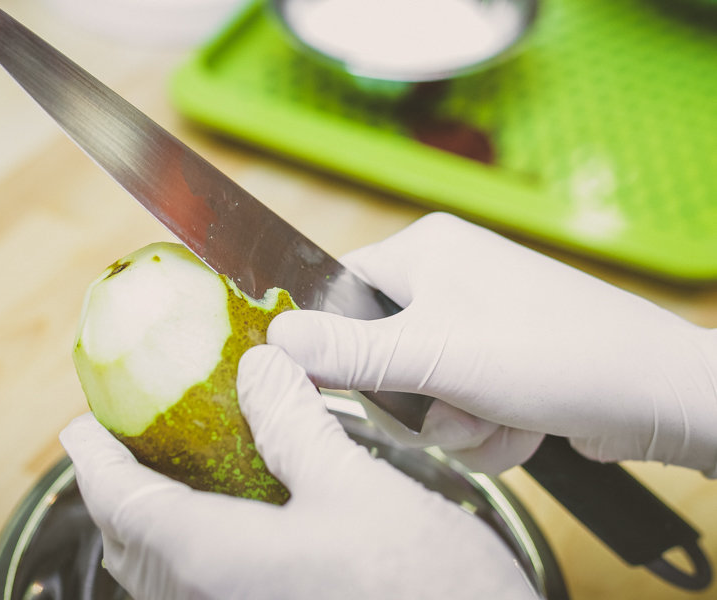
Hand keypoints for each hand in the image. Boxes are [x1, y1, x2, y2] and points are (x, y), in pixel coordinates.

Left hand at [60, 345, 536, 599]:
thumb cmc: (422, 590)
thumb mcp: (357, 488)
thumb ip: (297, 424)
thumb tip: (262, 367)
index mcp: (217, 559)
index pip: (125, 503)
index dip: (96, 461)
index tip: (79, 427)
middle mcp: (213, 599)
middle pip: (133, 544)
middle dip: (116, 492)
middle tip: (120, 445)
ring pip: (164, 574)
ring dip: (149, 521)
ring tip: (165, 475)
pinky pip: (200, 587)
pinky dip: (188, 546)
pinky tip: (226, 519)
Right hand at [268, 213, 716, 475]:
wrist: (655, 393)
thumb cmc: (548, 351)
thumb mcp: (431, 355)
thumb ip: (347, 352)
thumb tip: (273, 339)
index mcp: (425, 249)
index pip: (342, 291)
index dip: (341, 344)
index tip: (355, 383)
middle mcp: (451, 277)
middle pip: (382, 353)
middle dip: (418, 399)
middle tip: (451, 401)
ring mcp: (481, 321)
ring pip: (424, 391)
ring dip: (456, 422)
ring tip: (499, 414)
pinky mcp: (506, 361)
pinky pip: (463, 404)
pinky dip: (487, 427)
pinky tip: (524, 423)